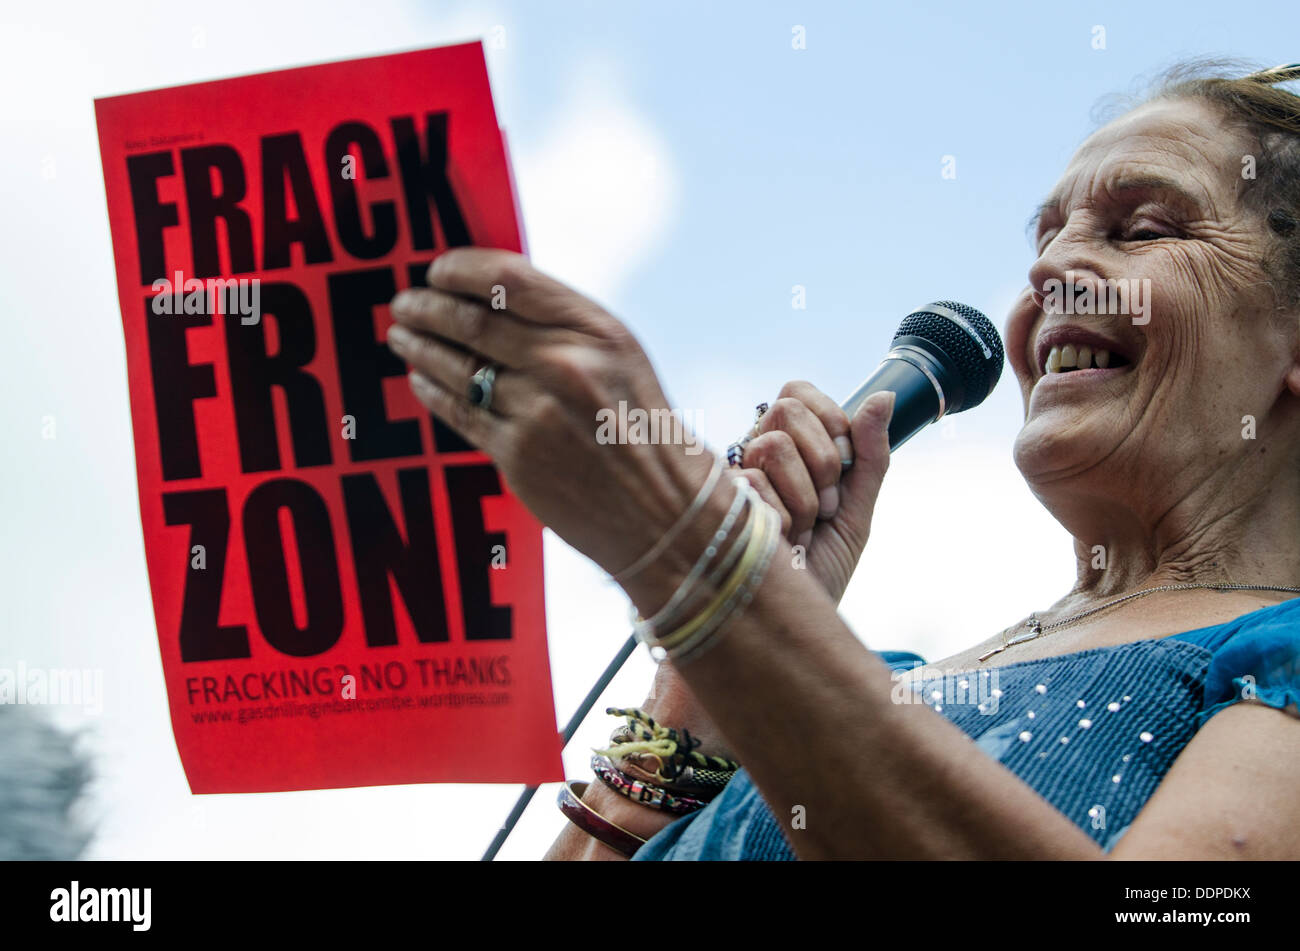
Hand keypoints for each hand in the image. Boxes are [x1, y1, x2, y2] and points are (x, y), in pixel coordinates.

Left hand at [386, 249, 718, 591]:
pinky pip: (460, 412)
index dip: (462, 270)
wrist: (666, 509)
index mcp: (597, 330)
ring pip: (457, 366)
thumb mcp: (620, 357)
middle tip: (405, 303)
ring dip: (420, 346)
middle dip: (427, 307)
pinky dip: (432, 390)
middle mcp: (565, 365)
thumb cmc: (642, 429)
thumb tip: (490, 297)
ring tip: (403, 335)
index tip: (437, 270)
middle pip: (472, 321)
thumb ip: (564, 325)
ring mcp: (538, 412)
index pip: (510, 280)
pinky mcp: (517, 457)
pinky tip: (420, 379)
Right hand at [735, 383, 894, 602]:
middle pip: (786, 408)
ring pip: (773, 443)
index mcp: (787, 450)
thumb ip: (871, 455)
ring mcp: (731, 478)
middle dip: (824, 458)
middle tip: (827, 504)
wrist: (797, 623)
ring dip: (804, 496)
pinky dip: (783, 519)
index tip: (844, 463)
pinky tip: (778, 542)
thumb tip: (885, 396)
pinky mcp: (714, 504)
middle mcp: (753, 456)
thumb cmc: (820, 569)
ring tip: (803, 529)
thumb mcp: (857, 510)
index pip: (796, 392)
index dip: (828, 417)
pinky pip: (755, 481)